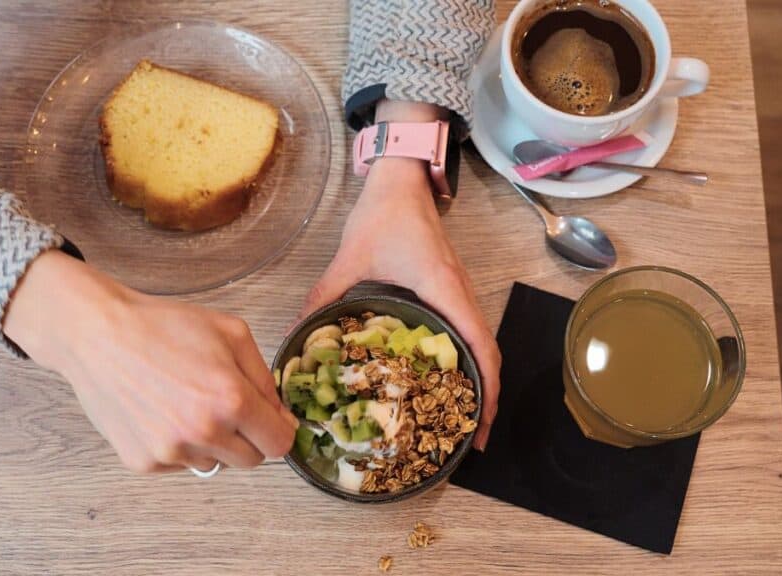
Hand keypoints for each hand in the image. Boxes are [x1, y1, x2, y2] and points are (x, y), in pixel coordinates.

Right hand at [4, 250, 297, 472]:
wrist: (99, 334)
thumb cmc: (165, 326)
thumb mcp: (232, 333)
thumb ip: (265, 379)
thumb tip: (282, 417)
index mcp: (231, 400)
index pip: (279, 444)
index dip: (278, 428)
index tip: (268, 418)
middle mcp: (203, 433)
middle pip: (251, 460)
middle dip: (248, 436)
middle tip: (224, 404)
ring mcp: (171, 452)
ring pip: (215, 463)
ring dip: (211, 441)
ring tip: (186, 402)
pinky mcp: (144, 462)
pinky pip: (180, 464)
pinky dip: (179, 445)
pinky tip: (162, 411)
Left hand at [298, 102, 500, 448]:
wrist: (401, 179)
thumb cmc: (383, 214)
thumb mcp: (348, 260)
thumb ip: (322, 300)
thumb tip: (294, 340)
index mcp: (444, 289)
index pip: (481, 346)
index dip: (486, 390)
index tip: (479, 426)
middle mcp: (461, 294)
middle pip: (487, 354)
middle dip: (484, 398)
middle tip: (466, 436)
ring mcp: (460, 292)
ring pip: (482, 345)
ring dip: (479, 381)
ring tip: (460, 417)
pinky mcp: (451, 290)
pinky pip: (468, 331)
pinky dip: (468, 360)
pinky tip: (446, 379)